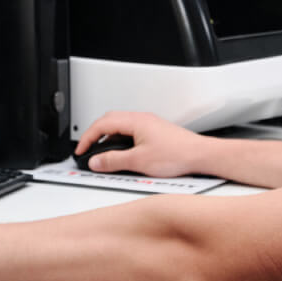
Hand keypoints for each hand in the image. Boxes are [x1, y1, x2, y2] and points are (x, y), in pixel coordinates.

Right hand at [74, 111, 209, 175]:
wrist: (200, 155)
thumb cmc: (177, 154)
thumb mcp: (138, 161)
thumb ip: (114, 161)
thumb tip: (96, 161)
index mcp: (135, 121)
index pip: (102, 124)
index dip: (87, 138)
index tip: (81, 150)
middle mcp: (141, 119)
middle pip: (109, 121)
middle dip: (95, 135)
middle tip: (88, 151)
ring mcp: (148, 125)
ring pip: (120, 127)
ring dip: (108, 139)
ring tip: (103, 157)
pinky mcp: (155, 133)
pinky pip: (131, 133)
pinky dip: (120, 142)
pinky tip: (122, 157)